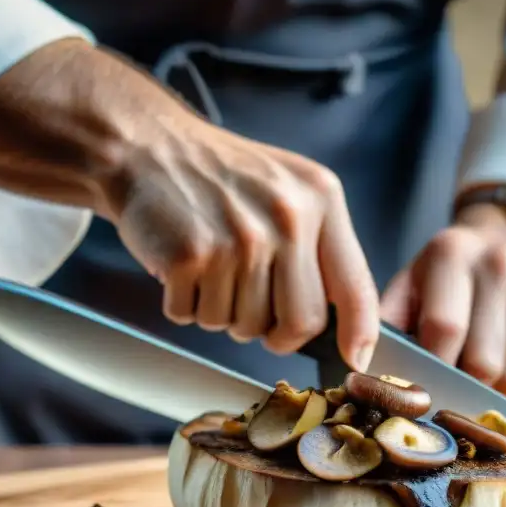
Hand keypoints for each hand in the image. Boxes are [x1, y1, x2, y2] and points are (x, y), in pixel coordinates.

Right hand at [106, 118, 379, 370]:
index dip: (358, 334)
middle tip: (254, 307)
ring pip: (243, 327)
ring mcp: (239, 239)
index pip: (354, 287)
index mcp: (320, 201)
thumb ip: (324, 247)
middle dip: (276, 332)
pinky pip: (195, 318)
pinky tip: (184, 267)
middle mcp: (286, 219)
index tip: (354, 359)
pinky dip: (184, 305)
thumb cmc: (222, 176)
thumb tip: (353, 328)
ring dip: (222, 312)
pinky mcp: (191, 256)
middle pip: (301, 323)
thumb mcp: (291, 190)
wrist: (147, 147)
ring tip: (212, 268)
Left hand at [380, 203, 505, 410]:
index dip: (434, 372)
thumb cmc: (444, 281)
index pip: (445, 330)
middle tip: (461, 394)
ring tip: (492, 387)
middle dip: (470, 392)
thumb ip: (385, 325)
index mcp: (452, 254)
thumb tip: (366, 373)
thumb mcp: (408, 286)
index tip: (427, 391)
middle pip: (490, 365)